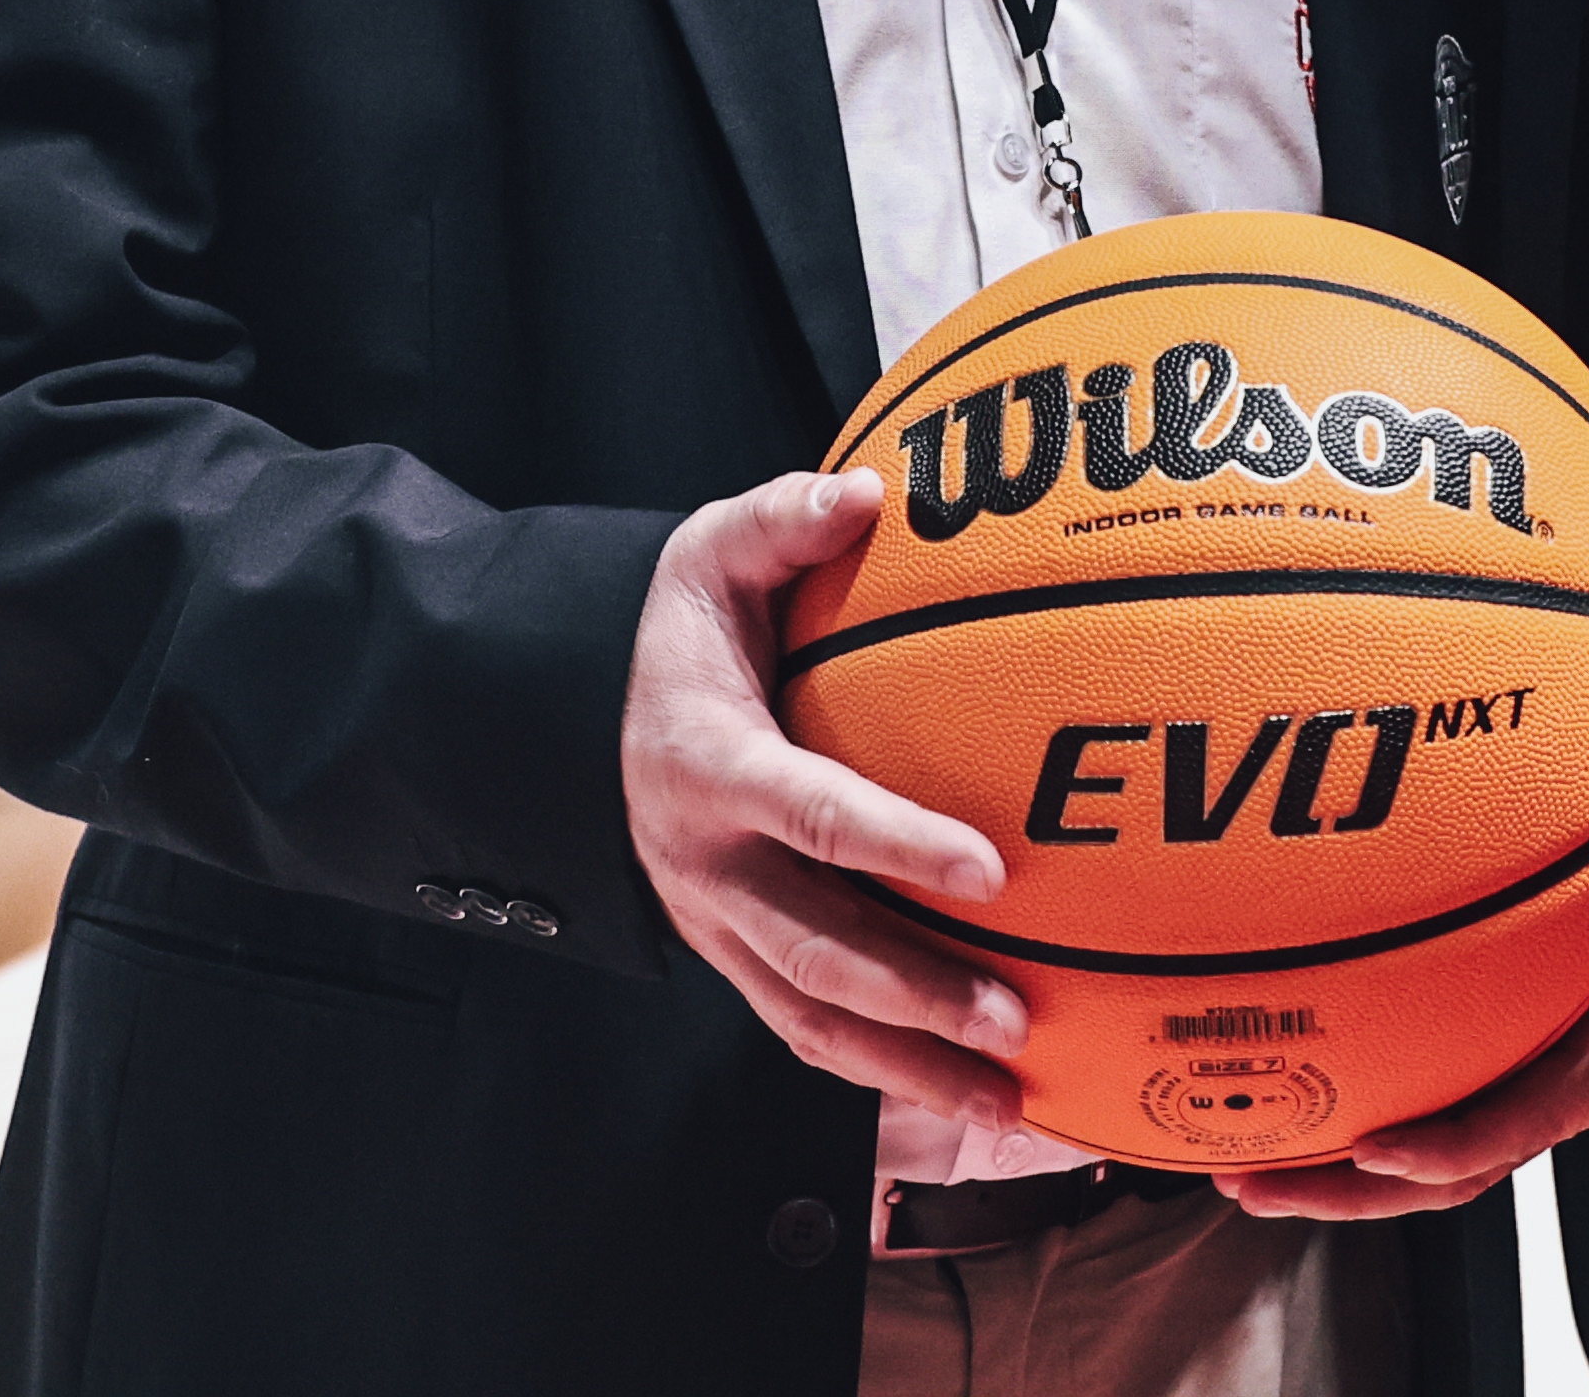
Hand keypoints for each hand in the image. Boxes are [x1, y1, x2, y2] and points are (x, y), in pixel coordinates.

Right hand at [622, 471, 1026, 1127]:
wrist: (574, 714)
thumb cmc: (671, 628)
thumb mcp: (705, 552)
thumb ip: (781, 519)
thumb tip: (867, 493)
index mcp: (709, 764)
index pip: (812, 812)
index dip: (898, 843)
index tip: (991, 868)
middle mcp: (706, 863)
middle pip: (814, 948)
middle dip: (914, 994)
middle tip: (1014, 1019)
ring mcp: (714, 924)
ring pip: (810, 1015)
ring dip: (908, 1064)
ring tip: (1008, 1095)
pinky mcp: (730, 957)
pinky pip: (805, 1026)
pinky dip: (881, 1071)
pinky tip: (962, 1093)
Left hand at [1217, 767, 1588, 1221]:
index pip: (1529, 1120)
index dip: (1450, 1145)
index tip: (1373, 1149)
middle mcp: (1579, 1072)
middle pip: (1458, 1163)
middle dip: (1355, 1189)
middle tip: (1257, 1180)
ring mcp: (1545, 1061)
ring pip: (1435, 1141)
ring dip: (1341, 1165)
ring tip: (1242, 1160)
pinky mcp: (1520, 1035)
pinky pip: (1436, 1088)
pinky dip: (1365, 1097)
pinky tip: (1294, 1076)